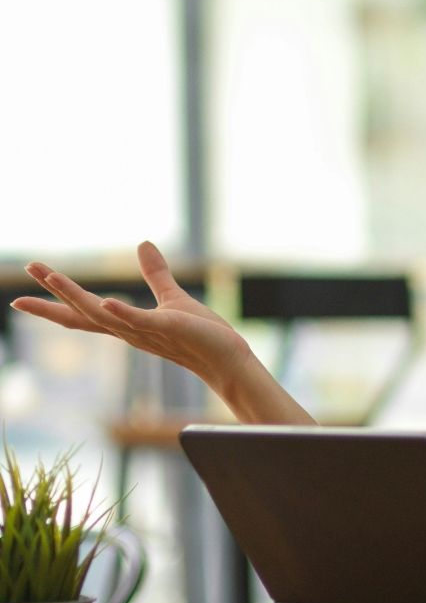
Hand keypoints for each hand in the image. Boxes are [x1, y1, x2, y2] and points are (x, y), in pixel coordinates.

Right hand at [11, 242, 251, 393]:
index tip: (21, 297)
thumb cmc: (201, 334)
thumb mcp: (172, 298)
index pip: (83, 314)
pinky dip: (122, 313)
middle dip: (53, 294)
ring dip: (76, 295)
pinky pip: (140, 321)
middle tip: (28, 269)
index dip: (54, 303)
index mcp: (128, 324)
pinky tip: (107, 301)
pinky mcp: (168, 328)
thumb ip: (156, 274)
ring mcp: (147, 331)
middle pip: (82, 313)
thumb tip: (143, 244)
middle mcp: (130, 331)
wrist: (227, 358)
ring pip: (103, 314)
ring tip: (51, 275)